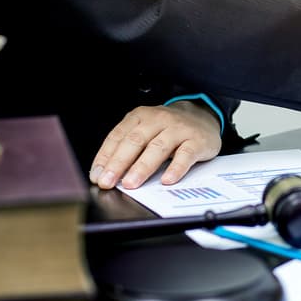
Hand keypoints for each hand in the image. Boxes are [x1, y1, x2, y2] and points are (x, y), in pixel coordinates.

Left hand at [89, 101, 221, 189]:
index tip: (97, 175)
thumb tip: (109, 173)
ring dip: (142, 167)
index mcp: (140, 116)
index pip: (118, 136)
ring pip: (158, 148)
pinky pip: (185, 155)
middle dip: (119, 163)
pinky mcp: (197, 140)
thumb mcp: (146, 130)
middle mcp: (158, 120)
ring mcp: (178, 129)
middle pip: (135, 141)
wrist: (203, 116)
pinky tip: (167, 180)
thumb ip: (130, 148)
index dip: (105, 157)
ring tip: (131, 183)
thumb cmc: (169, 129)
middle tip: (108, 181)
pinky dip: (175, 168)